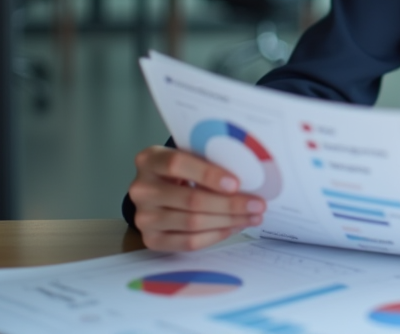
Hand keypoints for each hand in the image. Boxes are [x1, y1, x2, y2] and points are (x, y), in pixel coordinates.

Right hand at [128, 145, 266, 251]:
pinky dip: (215, 235)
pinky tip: (233, 227)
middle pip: (190, 199)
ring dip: (228, 221)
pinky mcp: (151, 239)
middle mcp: (141, 189)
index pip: (177, 164)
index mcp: (149, 160)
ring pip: (192, 223)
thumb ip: (209, 160)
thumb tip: (250, 177)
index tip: (236, 183)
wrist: (157, 189)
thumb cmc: (182, 169)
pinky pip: (188, 242)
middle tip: (258, 204)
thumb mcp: (189, 156)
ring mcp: (143, 217)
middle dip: (230, 204)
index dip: (208, 175)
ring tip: (252, 217)